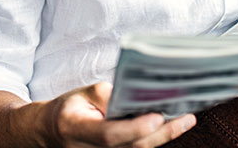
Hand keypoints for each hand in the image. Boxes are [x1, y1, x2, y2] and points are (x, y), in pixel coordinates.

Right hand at [45, 82, 194, 147]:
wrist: (52, 132)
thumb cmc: (69, 109)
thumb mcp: (82, 94)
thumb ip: (108, 96)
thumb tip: (137, 97)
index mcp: (77, 129)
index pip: (110, 134)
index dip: (135, 127)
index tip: (157, 115)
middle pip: (131, 147)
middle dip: (162, 133)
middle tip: (185, 117)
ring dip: (164, 136)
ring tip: (185, 118)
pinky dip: (155, 139)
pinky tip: (170, 126)